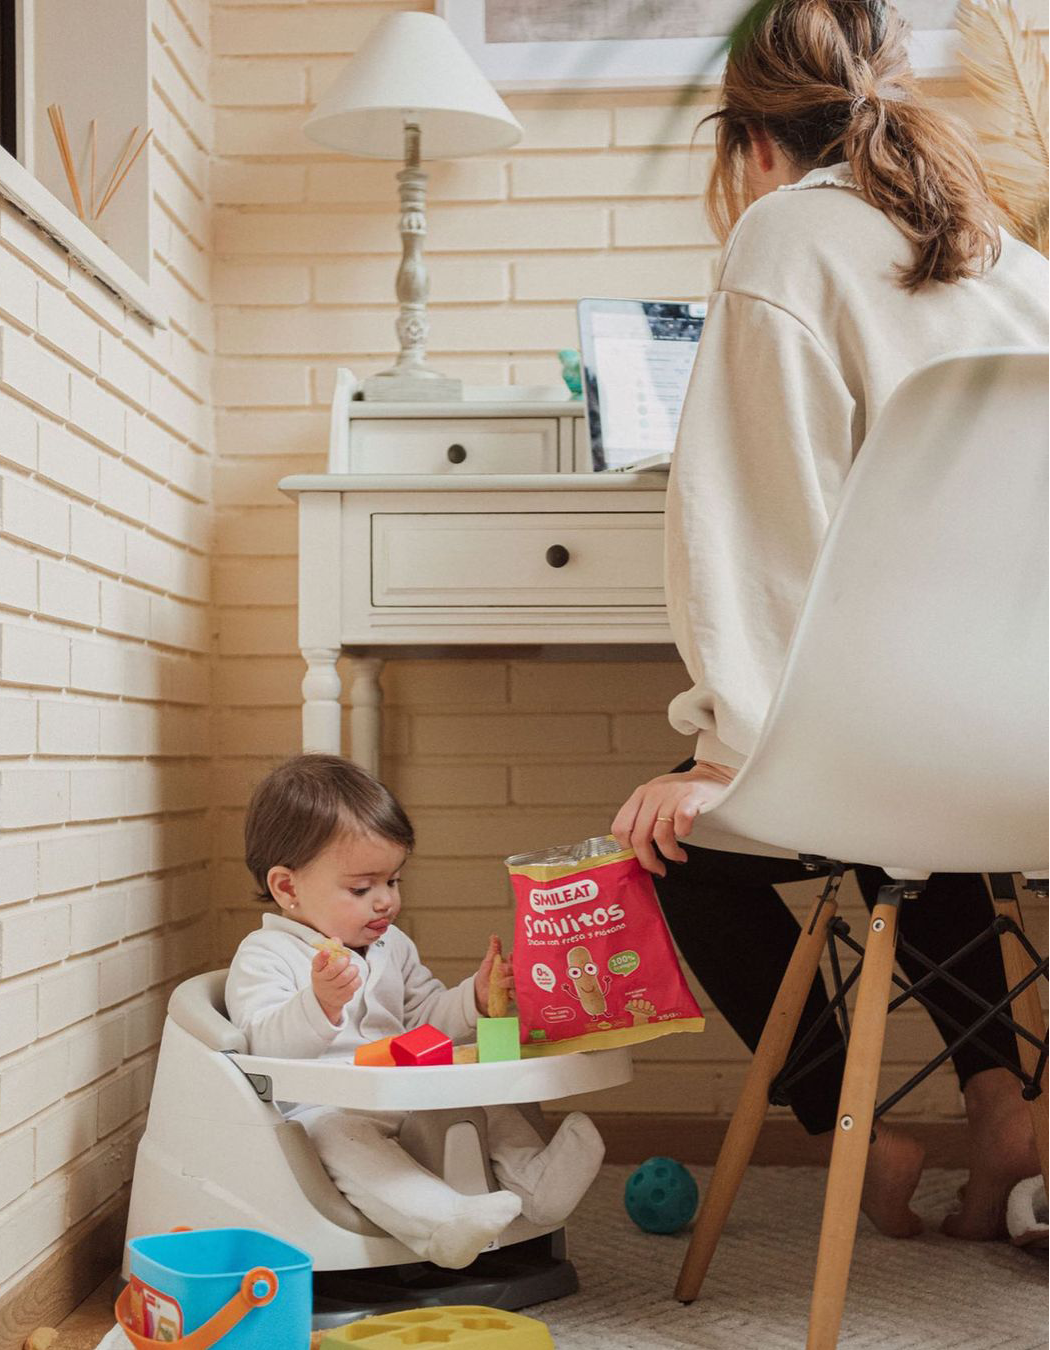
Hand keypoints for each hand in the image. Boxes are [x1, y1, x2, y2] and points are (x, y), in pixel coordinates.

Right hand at [311, 948, 361, 1025]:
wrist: (325, 999)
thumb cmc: (327, 976)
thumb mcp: (325, 964)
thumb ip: (333, 950)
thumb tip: (336, 939)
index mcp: (317, 970)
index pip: (317, 963)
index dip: (322, 957)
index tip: (327, 951)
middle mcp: (323, 981)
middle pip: (333, 970)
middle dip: (343, 962)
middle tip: (346, 959)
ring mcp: (332, 991)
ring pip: (345, 977)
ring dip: (352, 970)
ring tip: (352, 968)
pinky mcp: (342, 997)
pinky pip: (354, 985)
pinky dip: (357, 979)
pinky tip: (354, 978)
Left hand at [474, 934, 513, 1014]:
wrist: (479, 993)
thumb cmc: (485, 976)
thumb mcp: (489, 962)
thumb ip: (494, 950)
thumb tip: (494, 936)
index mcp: (510, 965)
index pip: (516, 959)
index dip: (514, 957)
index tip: (509, 955)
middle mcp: (514, 975)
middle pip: (518, 971)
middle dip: (511, 969)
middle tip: (501, 969)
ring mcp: (514, 986)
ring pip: (519, 982)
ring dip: (511, 981)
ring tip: (500, 982)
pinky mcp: (513, 997)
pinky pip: (518, 995)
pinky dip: (513, 993)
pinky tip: (508, 992)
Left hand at [611, 761, 736, 876]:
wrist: (713, 776)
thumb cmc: (683, 795)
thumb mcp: (657, 801)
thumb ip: (644, 820)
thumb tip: (636, 853)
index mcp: (640, 795)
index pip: (620, 827)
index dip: (627, 849)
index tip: (638, 860)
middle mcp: (653, 793)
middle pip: (639, 836)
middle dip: (648, 860)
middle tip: (658, 869)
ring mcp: (672, 794)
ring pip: (660, 834)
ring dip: (670, 853)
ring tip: (678, 857)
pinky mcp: (692, 797)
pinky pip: (681, 821)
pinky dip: (683, 834)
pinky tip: (686, 835)